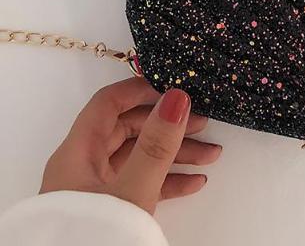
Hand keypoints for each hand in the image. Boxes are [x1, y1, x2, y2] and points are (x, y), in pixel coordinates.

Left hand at [40, 77, 221, 213]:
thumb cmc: (98, 232)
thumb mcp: (133, 187)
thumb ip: (157, 143)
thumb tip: (178, 94)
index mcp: (78, 151)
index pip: (109, 102)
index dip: (142, 88)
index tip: (178, 86)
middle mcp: (84, 165)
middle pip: (130, 129)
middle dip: (170, 125)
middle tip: (206, 123)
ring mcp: (96, 190)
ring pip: (140, 158)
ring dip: (177, 154)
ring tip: (212, 155)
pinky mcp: (109, 211)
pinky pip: (141, 184)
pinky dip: (168, 179)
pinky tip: (195, 183)